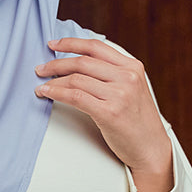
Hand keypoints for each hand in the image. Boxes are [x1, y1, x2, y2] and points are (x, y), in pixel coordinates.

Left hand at [35, 37, 172, 191]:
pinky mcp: (109, 112)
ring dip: (53, 81)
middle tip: (40, 69)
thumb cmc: (137, 121)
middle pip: (83, 62)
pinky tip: (47, 93)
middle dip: (56, 63)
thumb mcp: (132, 89)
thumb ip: (113, 73)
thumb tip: (79, 63)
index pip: (96, 47)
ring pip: (76, 79)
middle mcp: (127, 77)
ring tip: (41, 85)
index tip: (53, 44)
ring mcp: (120, 94)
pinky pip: (76, 97)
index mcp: (132, 67)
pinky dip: (57, 93)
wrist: (151, 148)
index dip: (70, 43)